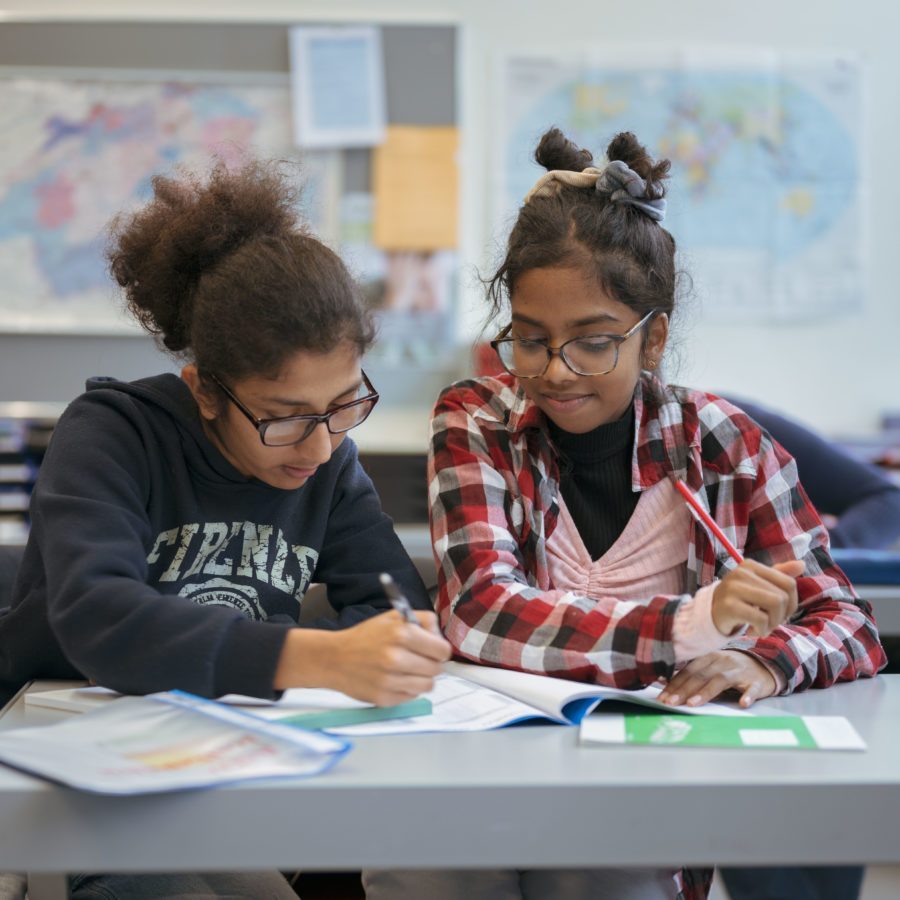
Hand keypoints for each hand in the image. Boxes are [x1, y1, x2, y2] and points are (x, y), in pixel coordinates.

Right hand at [325, 610, 451, 706]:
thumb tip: (439, 637)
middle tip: (419, 659)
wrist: (334, 658)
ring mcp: (390, 681)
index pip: (442, 650)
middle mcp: (397, 658)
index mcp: (402, 634)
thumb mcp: (392, 617)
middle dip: (431, 664)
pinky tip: (395, 680)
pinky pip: (411, 697)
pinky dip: (407, 689)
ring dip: (421, 678)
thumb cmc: (365, 637)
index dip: (440, 649)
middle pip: (437, 669)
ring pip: (427, 686)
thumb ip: (421, 620)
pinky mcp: (384, 698)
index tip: (433, 650)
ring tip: (408, 671)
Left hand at [658, 650, 777, 708]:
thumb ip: (693, 676)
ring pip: (720, 680)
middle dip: (683, 690)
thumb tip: (666, 684)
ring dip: (705, 693)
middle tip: (671, 702)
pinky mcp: (756, 681)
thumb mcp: (712, 669)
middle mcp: (723, 661)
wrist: (763, 667)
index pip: (688, 670)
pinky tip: (742, 704)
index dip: (675, 683)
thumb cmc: (731, 670)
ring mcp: (740, 670)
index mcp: (709, 657)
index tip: (662, 696)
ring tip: (692, 704)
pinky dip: (747, 696)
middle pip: (701, 675)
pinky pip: (752, 688)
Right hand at [711, 559, 802, 636]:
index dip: (792, 603)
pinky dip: (761, 630)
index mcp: (750, 565)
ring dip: (772, 623)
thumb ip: (779, 575)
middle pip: (783, 597)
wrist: (709, 615)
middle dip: (781, 616)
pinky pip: (761, 619)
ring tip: (761, 626)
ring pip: (775, 604)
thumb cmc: (739, 601)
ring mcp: (734, 588)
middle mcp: (741, 572)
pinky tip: (750, 630)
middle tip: (767, 622)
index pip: (789, 583)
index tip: (778, 612)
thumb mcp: (758, 586)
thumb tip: (802, 564)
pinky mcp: (729, 606)